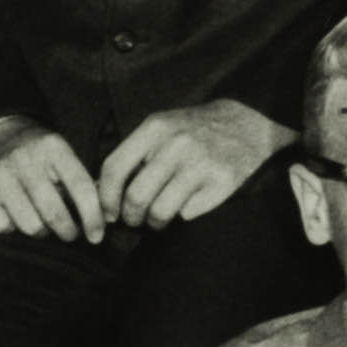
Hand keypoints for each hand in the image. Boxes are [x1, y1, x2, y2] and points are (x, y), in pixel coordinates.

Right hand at [0, 121, 107, 241]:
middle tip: (70, 234)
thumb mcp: (57, 152)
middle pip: (53, 213)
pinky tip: (12, 213)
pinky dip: (10, 227)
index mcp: (52, 148)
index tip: (97, 235)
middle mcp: (24, 160)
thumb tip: (100, 215)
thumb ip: (77, 179)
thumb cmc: (32, 151)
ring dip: (40, 231)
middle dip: (68, 231)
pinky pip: (2, 228)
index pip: (80, 187)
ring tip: (41, 221)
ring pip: (29, 225)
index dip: (93, 216)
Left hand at [97, 102, 284, 230]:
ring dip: (155, 222)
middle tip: (135, 220)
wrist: (247, 124)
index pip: (114, 168)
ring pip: (160, 211)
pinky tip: (188, 203)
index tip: (109, 213)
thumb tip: (100, 190)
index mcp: (156, 128)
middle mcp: (177, 144)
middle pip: (136, 197)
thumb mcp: (162, 128)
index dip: (106, 198)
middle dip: (131, 217)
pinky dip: (183, 214)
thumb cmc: (194, 130)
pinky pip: (187, 214)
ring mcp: (201, 164)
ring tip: (158, 217)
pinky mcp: (221, 183)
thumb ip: (134, 154)